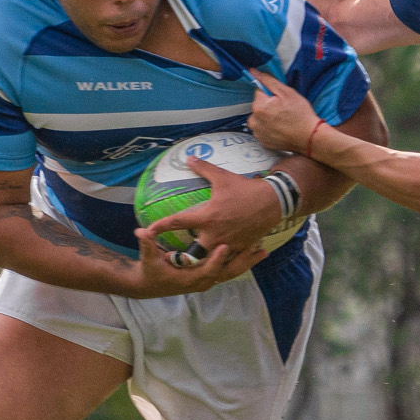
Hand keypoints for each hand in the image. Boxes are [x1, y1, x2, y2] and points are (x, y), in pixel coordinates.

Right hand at [126, 228, 267, 297]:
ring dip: (247, 262)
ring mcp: (208, 279)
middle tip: (257, 248)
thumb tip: (141, 232)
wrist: (151, 286)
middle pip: (227, 272)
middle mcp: (203, 281)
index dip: (216, 260)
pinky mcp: (211, 275)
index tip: (224, 247)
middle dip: (242, 261)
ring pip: (232, 272)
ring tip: (263, 250)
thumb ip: (147, 245)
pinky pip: (230, 269)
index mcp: (190, 278)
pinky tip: (254, 250)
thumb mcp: (148, 259)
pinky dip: (242, 261)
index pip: (207, 270)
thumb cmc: (151, 271)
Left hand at [145, 157, 284, 254]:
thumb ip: (203, 168)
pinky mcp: (240, 248)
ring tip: (194, 261)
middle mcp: (214, 234)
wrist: (273, 201)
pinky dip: (221, 259)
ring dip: (202, 259)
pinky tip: (217, 259)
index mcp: (207, 217)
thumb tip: (189, 158)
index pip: (177, 222)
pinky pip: (227, 259)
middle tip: (172, 256)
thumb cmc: (245, 189)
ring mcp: (228, 243)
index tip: (145, 230)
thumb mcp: (222, 177)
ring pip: (210, 258)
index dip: (160, 226)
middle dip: (183, 256)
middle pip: (192, 251)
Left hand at [247, 71, 322, 154]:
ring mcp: (257, 133)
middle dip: (268, 106)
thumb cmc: (299, 114)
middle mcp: (253, 121)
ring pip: (259, 119)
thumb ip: (268, 81)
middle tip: (284, 111)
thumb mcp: (286, 92)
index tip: (281, 100)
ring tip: (283, 121)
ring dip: (268, 118)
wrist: (309, 138)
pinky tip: (281, 129)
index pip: (259, 92)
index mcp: (258, 107)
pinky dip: (269, 129)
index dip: (271, 94)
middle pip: (258, 106)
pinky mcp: (263, 142)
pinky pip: (263, 130)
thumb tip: (253, 71)